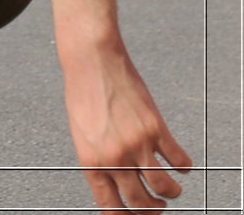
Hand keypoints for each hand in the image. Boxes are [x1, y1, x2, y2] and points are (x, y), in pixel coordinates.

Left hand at [61, 41, 191, 211]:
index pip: (110, 204)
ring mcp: (138, 145)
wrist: (92, 63)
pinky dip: (183, 167)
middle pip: (141, 201)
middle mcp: (115, 157)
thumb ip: (98, 159)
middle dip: (152, 210)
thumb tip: (114, 181)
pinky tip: (181, 166)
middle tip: (157, 208)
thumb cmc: (82, 94)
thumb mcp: (81, 134)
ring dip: (171, 193)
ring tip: (171, 191)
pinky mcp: (156, 129)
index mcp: (91, 161)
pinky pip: (178, 159)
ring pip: (164, 187)